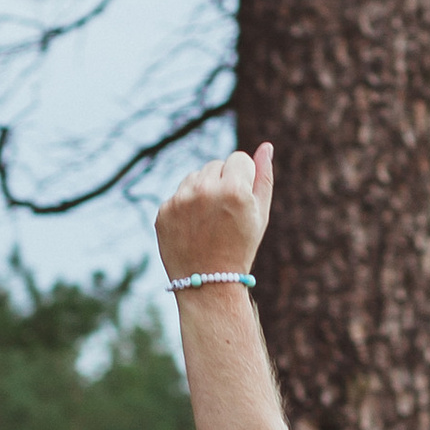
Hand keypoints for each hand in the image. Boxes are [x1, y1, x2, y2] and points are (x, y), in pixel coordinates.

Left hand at [155, 141, 272, 281]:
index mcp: (234, 189)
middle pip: (216, 165)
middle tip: (224, 214)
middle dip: (222, 182)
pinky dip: (185, 207)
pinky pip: (178, 194)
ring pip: (196, 176)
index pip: (239, 159)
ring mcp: (181, 200)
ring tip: (209, 221)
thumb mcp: (260, 214)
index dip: (243, 180)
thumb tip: (266, 146)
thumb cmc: (240, 248)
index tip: (241, 202)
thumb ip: (264, 177)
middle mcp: (205, 190)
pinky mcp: (164, 211)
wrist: (207, 284)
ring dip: (203, 190)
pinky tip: (193, 228)